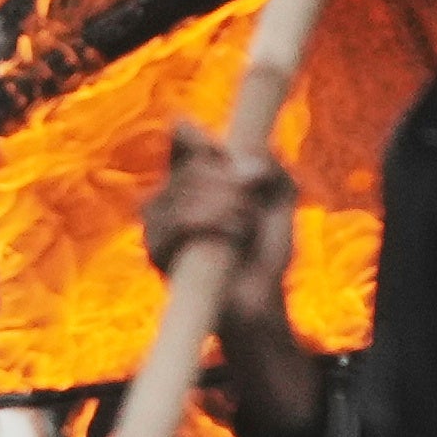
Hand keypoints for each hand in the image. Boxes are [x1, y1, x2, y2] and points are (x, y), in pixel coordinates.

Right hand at [144, 127, 326, 436]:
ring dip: (228, 205)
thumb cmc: (266, 250)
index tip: (237, 162)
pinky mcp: (155, 250)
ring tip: (244, 226)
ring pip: (186, 190)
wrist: (259, 302)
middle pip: (193, 163)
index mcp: (193, 176)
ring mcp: (158, 222)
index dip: (209, 142)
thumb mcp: (280, 198)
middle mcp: (169, 194)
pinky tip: (233, 235)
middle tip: (251, 207)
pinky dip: (214, 224)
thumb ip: (270, 166)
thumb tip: (244, 159)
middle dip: (232, 182)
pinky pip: (179, 222)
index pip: (184, 135)